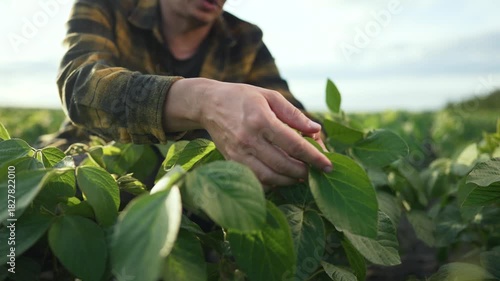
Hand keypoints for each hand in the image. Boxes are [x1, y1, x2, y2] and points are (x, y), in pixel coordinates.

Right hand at [164, 78, 331, 185]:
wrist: (207, 104)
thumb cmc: (242, 97)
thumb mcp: (269, 96)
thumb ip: (294, 114)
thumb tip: (316, 130)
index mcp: (261, 119)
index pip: (293, 144)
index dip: (313, 156)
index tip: (328, 164)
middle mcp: (249, 139)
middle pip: (283, 165)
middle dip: (304, 171)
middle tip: (316, 172)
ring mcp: (238, 153)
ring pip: (269, 177)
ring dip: (289, 180)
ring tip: (300, 176)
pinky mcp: (231, 162)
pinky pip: (255, 180)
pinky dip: (271, 183)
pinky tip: (281, 177)